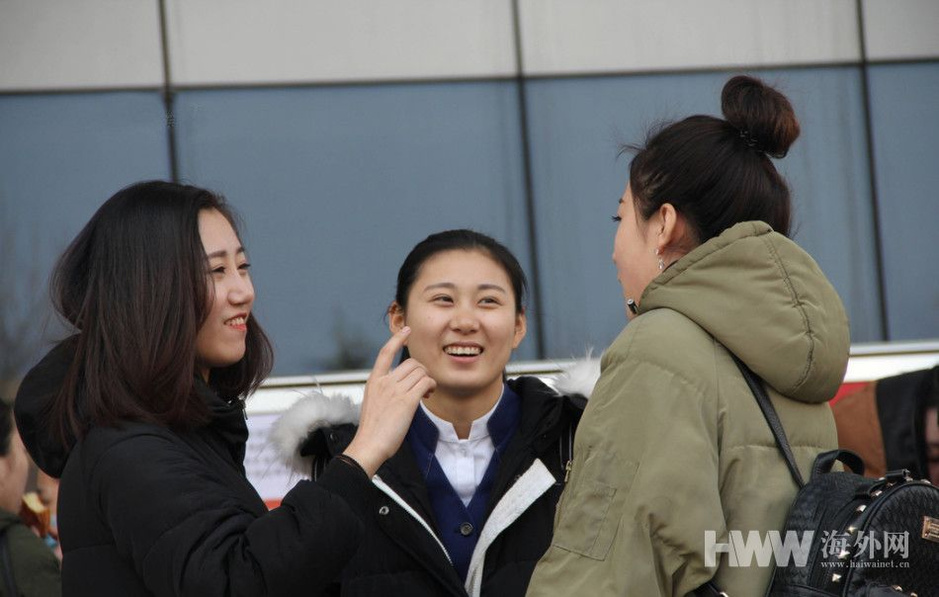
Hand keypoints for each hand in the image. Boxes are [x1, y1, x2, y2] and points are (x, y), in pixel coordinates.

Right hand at [343, 327, 434, 475]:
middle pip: (411, 363)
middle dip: (422, 371)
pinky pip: (426, 383)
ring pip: (420, 371)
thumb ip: (386, 391)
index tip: (407, 330)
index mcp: (374, 381)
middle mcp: (384, 382)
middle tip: (424, 385)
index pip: (385, 353)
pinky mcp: (406, 401)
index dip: (397, 339)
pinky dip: (431, 386)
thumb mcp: (374, 403)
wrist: (369, 445)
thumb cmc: (372, 430)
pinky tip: (429, 394)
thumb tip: (404, 388)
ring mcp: (395, 390)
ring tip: (427, 392)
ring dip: (428, 380)